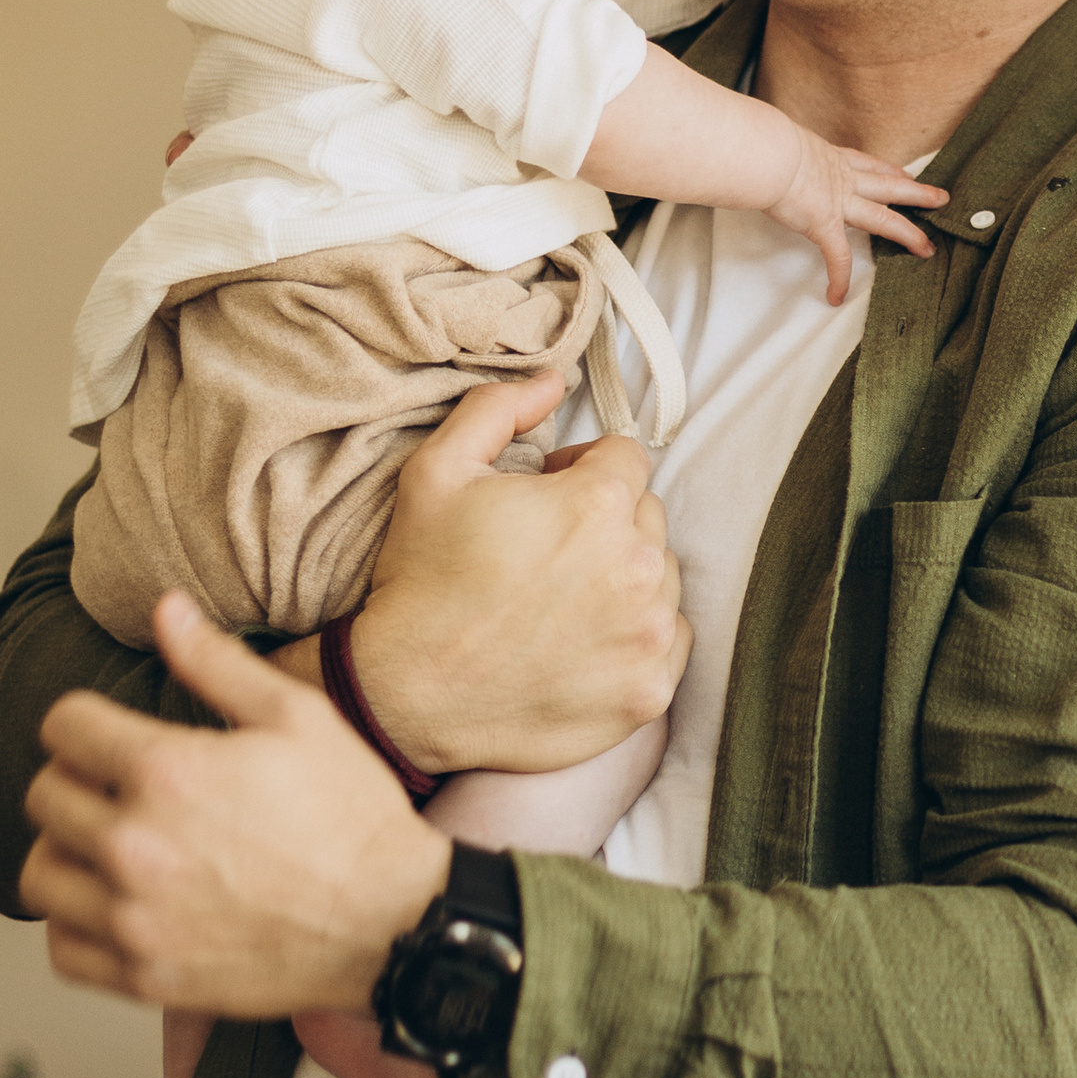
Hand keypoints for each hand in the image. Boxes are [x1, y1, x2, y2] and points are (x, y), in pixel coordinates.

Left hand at [22, 594, 446, 1016]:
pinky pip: (63, 950)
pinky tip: (114, 904)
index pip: (63, 726)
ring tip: (109, 845)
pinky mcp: (146, 977)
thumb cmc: (352, 817)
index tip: (110, 732)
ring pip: (40, 875)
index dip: (86, 719)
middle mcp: (134, 846)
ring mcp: (135, 919)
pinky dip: (75, 925)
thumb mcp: (298, 717)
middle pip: (44, 796)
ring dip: (66, 852)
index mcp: (165, 772)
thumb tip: (163, 608)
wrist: (393, 923)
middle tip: (119, 787)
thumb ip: (217, 662)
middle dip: (76, 779)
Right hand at [352, 369, 690, 775]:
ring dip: (625, 579)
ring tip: (561, 601)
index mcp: (598, 505)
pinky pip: (670, 643)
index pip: (626, 458)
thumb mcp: (436, 472)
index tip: (548, 497)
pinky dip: (637, 638)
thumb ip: (499, 408)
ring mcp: (650, 636)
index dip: (582, 470)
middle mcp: (638, 568)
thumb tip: (553, 381)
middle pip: (647, 518)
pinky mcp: (650, 693)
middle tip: (547, 552)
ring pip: (661, 580)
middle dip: (605, 523)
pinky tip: (581, 643)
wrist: (406, 696)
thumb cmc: (420, 583)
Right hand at [769, 127, 947, 304]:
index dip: (891, 171)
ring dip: (909, 234)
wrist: (769, 155)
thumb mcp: (782, 139)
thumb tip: (769, 147)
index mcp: (833, 159)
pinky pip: (837, 258)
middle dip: (918, 194)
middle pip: (890, 187)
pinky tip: (836, 296)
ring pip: (884, 219)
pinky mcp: (824, 225)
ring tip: (928, 249)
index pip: (870, 165)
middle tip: (942, 198)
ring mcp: (838, 203)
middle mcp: (843, 180)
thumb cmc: (767, 144)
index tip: (907, 176)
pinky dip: (838, 279)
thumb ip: (784, 148)